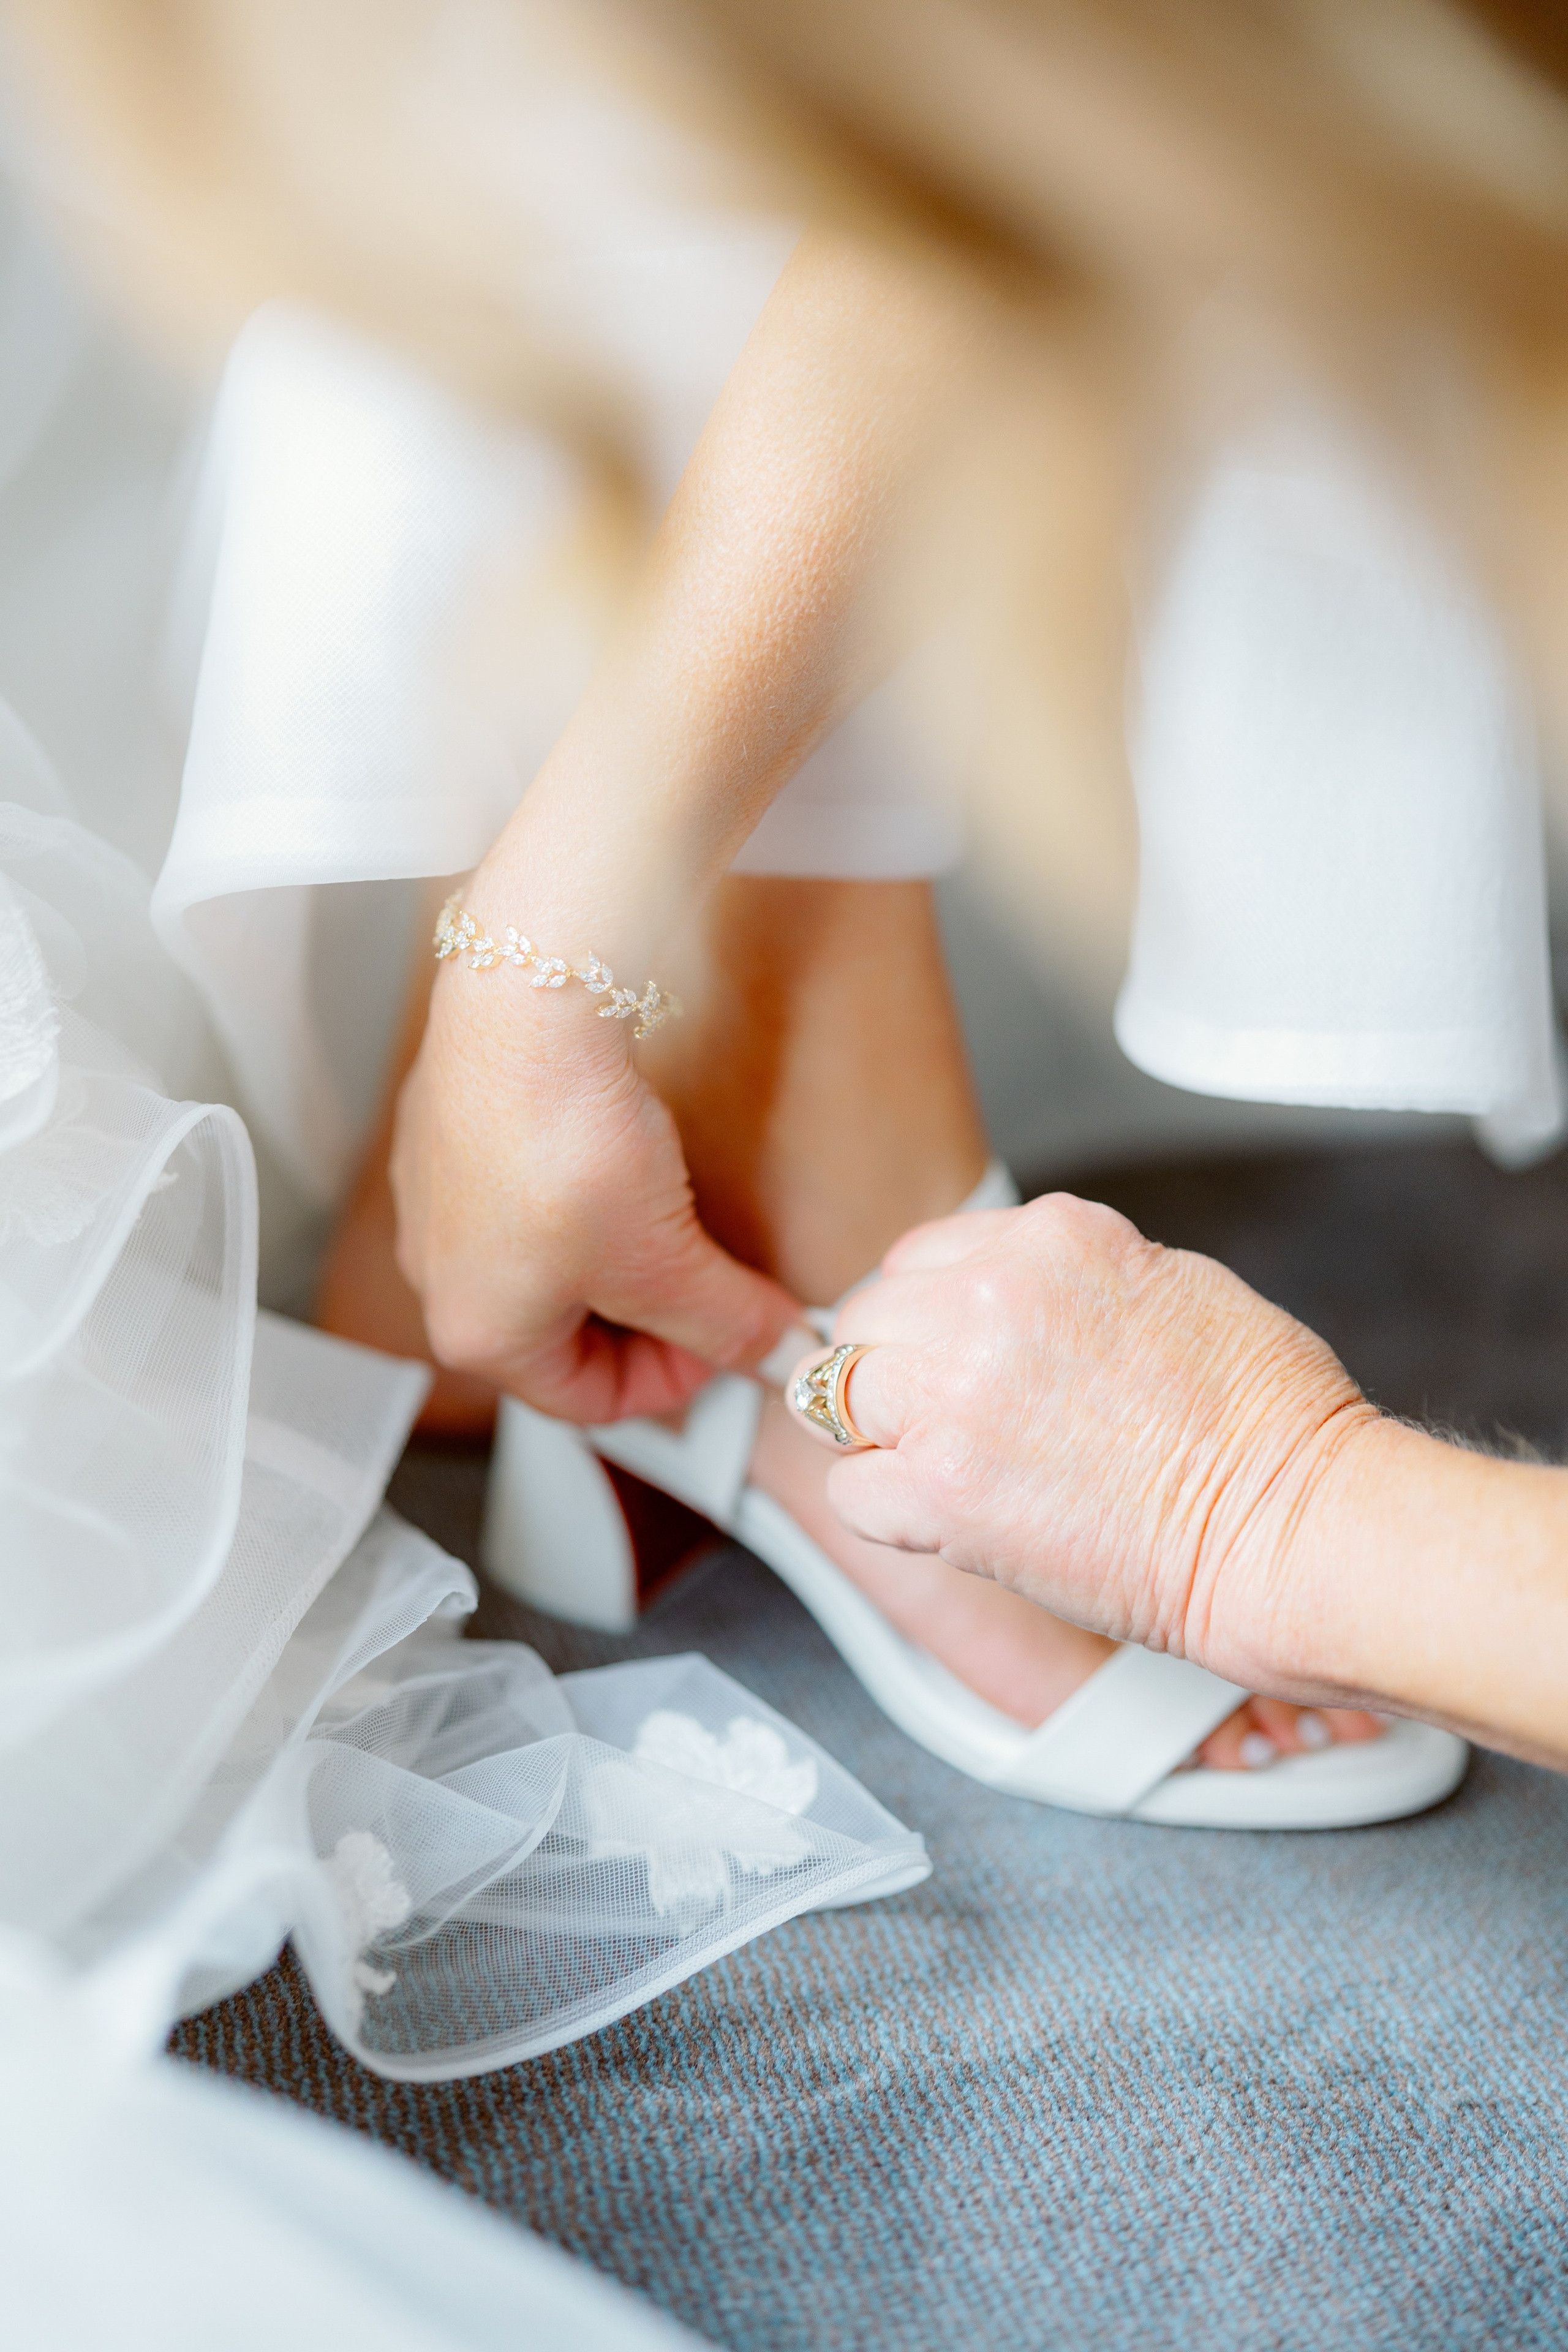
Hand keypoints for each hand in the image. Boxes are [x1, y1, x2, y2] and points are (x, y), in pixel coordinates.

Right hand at [390, 943, 796, 1423]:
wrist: (527, 1008)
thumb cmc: (566, 1143)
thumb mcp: (667, 1259)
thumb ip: (725, 1323)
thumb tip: (773, 1353)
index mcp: (479, 1337)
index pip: (588, 1403)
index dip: (672, 1383)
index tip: (724, 1341)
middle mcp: (438, 1279)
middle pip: (561, 1337)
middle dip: (643, 1320)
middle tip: (708, 1290)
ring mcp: (436, 1203)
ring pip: (542, 1266)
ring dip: (613, 1260)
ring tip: (667, 1222)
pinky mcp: (447, 1137)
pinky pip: (521, 1199)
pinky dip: (576, 1200)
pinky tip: (615, 1161)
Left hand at [794, 1195, 1377, 1696]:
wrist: (1291, 1525)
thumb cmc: (1265, 1423)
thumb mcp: (1168, 1284)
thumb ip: (1066, 1279)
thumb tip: (1007, 1295)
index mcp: (1050, 1236)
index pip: (920, 1258)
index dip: (932, 1319)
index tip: (958, 1362)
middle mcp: (988, 1297)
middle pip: (868, 1320)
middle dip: (899, 1372)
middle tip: (957, 1426)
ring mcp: (954, 1393)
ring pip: (838, 1396)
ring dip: (885, 1437)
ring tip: (959, 1475)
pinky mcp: (940, 1490)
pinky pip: (851, 1491)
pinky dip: (890, 1515)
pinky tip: (956, 1525)